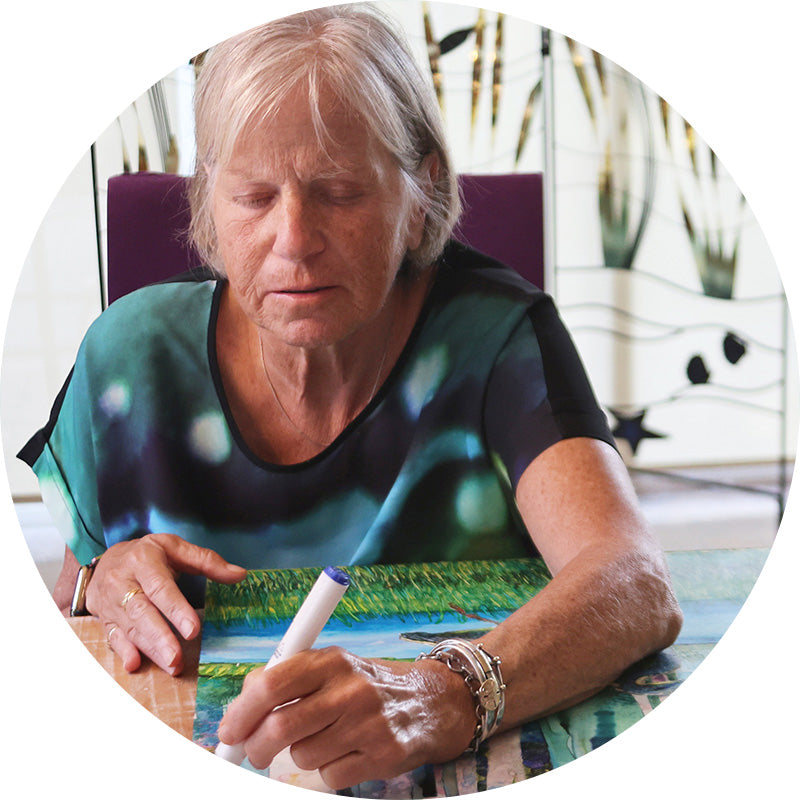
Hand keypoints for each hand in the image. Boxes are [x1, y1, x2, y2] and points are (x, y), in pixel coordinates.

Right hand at [85, 534, 245, 674]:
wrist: (106, 561)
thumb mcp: (176, 548)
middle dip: (160, 637)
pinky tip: (134, 665)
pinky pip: (112, 637)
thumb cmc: (149, 554)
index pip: (160, 588)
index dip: (176, 610)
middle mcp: (123, 582)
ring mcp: (111, 602)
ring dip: (150, 649)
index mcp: (143, 561)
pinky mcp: (105, 619)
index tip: (193, 630)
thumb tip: (240, 574)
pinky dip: (123, 652)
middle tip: (176, 659)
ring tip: (171, 665)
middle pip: (141, 612)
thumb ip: (207, 561)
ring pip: (130, 628)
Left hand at [216, 646, 475, 788]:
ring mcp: (368, 724)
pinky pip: (329, 776)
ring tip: (324, 737)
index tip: (229, 731)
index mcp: (332, 660)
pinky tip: (346, 750)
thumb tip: (242, 704)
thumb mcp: (333, 666)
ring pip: (302, 757)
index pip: (273, 684)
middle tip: (254, 753)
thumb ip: (288, 678)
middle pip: (280, 728)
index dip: (242, 711)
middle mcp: (350, 688)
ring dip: (300, 755)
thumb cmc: (368, 683)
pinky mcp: (382, 756)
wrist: (432, 701)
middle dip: (256, 748)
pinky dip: (328, 769)